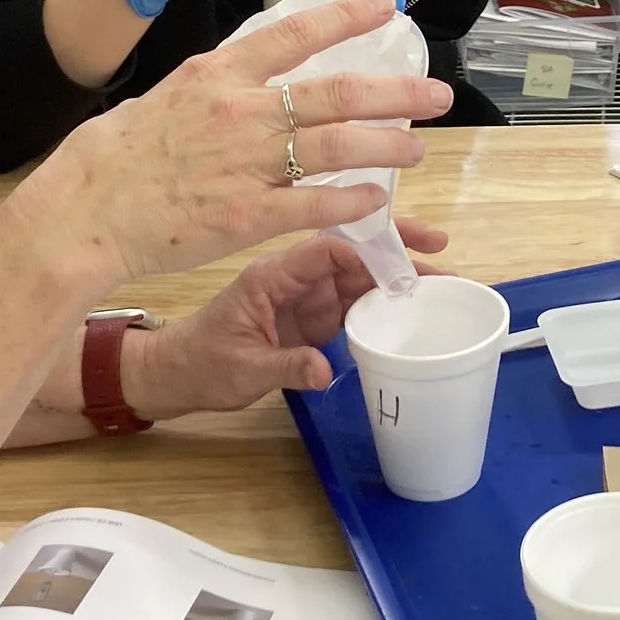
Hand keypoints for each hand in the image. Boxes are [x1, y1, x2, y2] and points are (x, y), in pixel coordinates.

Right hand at [9, 0, 451, 295]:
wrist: (79, 217)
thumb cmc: (105, 161)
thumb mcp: (157, 101)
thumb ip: (206, 91)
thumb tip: (234, 83)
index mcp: (216, 75)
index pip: (294, 33)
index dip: (345, 16)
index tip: (383, 5)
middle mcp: (241, 113)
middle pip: (337, 94)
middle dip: (396, 93)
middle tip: (437, 94)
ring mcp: (248, 165)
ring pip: (339, 148)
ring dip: (387, 146)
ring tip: (418, 147)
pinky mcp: (248, 217)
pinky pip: (316, 204)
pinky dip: (354, 200)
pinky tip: (378, 199)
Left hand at [126, 218, 452, 414]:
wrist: (178, 372)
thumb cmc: (201, 363)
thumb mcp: (242, 369)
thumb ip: (286, 367)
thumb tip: (325, 371)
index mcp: (272, 276)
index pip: (324, 251)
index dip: (365, 251)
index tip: (401, 261)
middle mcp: (293, 276)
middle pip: (352, 253)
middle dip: (395, 248)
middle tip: (438, 247)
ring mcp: (305, 294)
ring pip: (359, 274)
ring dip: (397, 273)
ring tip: (441, 277)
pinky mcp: (312, 314)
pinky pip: (353, 299)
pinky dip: (384, 298)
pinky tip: (412, 302)